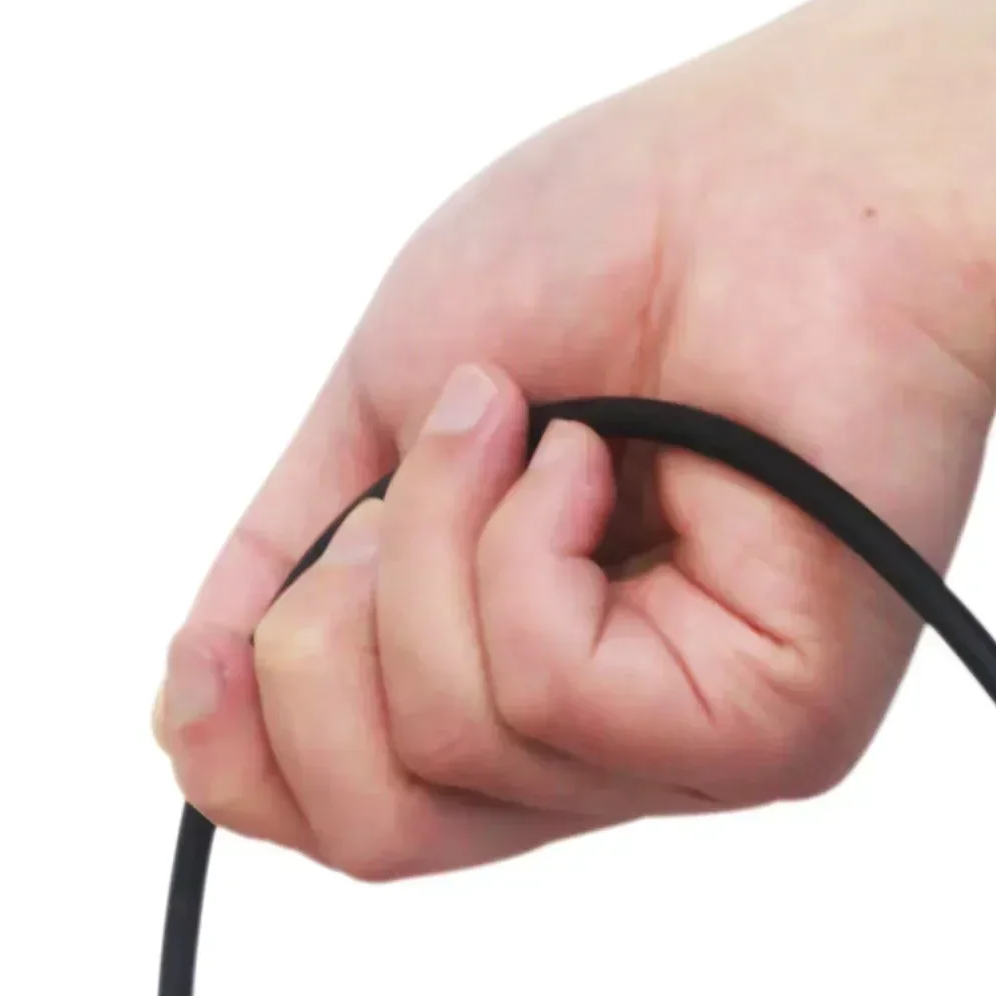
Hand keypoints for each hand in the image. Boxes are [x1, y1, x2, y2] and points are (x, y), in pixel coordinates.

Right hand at [154, 0, 995, 877]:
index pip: (341, 812)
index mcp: (510, 669)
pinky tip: (604, 460)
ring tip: (530, 424)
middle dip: (322, 646)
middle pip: (371, 827)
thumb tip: (193, 679)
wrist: (801, 169)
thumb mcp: (393, 399)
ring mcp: (684, 748)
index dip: (238, 757)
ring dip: (437, 545)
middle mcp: (600, 736)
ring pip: (443, 755)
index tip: (200, 658)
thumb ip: (293, 554)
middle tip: (413, 480)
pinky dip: (527, 551)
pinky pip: (546, 698)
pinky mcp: (766, 733)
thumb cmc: (630, 234)